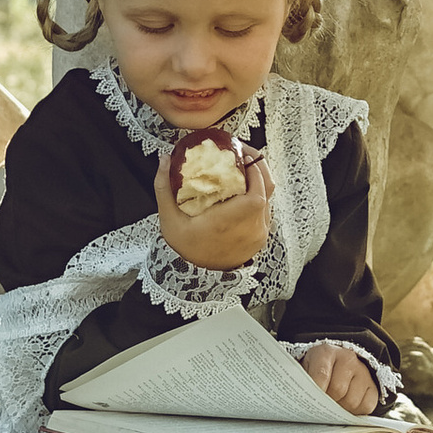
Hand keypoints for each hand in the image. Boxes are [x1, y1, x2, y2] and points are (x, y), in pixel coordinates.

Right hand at [153, 147, 272, 272]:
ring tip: (244, 169)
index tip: (241, 155)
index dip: (254, 170)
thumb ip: (164, 187)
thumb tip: (164, 159)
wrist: (196, 277)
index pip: (257, 192)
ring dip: (259, 181)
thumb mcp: (169, 219)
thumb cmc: (184, 249)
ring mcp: (258, 235)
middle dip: (258, 167)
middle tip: (243, 154)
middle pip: (268, 189)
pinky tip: (243, 191)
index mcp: (231, 222)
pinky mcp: (260, 239)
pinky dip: (258, 197)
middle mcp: (251, 228)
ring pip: (269, 199)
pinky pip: (266, 211)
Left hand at [297, 340, 380, 415]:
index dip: (315, 393)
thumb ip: (302, 382)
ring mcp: (363, 371)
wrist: (337, 363)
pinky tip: (346, 406)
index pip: (321, 376)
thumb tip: (299, 400)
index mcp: (326, 352)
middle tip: (321, 404)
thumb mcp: (305, 370)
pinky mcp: (373, 386)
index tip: (309, 403)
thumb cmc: (317, 370)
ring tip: (333, 404)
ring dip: (341, 409)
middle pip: (337, 391)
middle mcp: (347, 358)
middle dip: (327, 403)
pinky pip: (366, 407)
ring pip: (352, 402)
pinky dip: (355, 412)